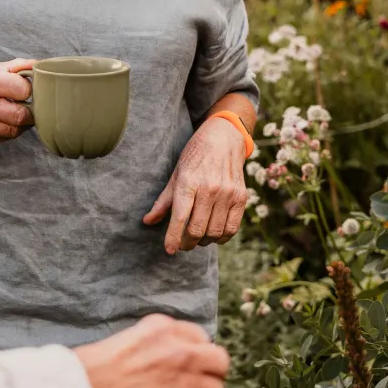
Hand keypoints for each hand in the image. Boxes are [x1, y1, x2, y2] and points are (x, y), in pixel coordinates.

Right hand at [0, 59, 33, 145]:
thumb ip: (18, 66)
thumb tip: (39, 66)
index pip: (23, 90)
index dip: (30, 90)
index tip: (28, 90)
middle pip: (20, 115)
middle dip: (31, 112)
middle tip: (32, 107)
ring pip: (14, 131)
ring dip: (23, 124)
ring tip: (20, 114)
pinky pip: (4, 139)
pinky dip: (11, 131)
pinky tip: (6, 121)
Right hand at [75, 314, 228, 387]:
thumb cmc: (93, 370)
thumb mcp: (127, 338)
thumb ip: (156, 342)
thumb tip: (171, 356)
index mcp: (162, 328)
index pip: (200, 336)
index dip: (196, 353)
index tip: (188, 364)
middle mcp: (177, 351)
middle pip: (219, 361)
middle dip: (210, 374)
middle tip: (195, 385)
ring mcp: (182, 381)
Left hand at [142, 118, 248, 253]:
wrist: (224, 138)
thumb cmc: (195, 156)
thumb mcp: (176, 174)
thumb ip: (163, 201)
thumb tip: (147, 221)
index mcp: (189, 182)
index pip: (180, 217)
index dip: (173, 238)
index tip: (169, 250)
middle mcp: (209, 188)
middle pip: (197, 230)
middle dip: (187, 243)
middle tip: (182, 244)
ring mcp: (227, 194)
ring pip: (214, 232)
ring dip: (204, 241)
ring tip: (197, 238)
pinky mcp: (241, 197)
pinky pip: (232, 228)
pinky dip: (221, 237)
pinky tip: (213, 234)